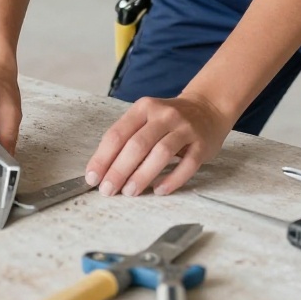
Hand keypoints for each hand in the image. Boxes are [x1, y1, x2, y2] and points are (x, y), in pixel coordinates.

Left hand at [84, 92, 234, 197]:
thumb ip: (127, 138)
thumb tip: (102, 169)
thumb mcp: (146, 118)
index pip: (118, 133)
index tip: (93, 178)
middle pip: (137, 144)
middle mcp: (163, 115)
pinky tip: (160, 190)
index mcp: (143, 108)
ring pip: (161, 153)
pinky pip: (187, 164)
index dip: (103, 157)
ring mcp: (184, 128)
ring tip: (130, 192)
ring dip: (142, 175)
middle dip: (119, 170)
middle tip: (108, 190)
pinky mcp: (202, 144)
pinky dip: (172, 179)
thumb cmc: (168, 120)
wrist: (207, 108)